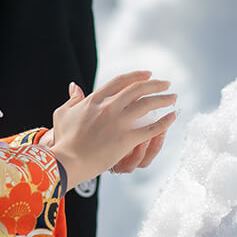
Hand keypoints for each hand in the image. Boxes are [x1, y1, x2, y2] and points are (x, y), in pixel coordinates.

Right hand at [48, 71, 175, 187]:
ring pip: (147, 105)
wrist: (66, 161)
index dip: (135, 76)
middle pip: (137, 89)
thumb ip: (72, 98)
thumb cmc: (63, 140)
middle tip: (166, 83)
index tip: (148, 74)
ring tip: (173, 97)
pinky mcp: (126, 139)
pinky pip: (151, 129)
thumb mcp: (63, 114)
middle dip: (155, 84)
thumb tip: (74, 86)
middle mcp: (109, 107)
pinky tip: (172, 117)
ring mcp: (118, 122)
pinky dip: (164, 122)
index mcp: (95, 100)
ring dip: (163, 99)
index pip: (120, 81)